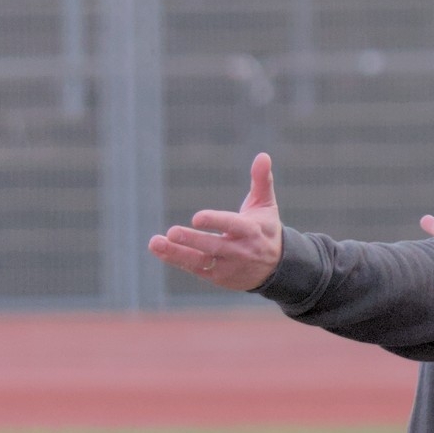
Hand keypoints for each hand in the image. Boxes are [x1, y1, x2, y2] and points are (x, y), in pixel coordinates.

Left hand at [148, 153, 282, 290]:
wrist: (278, 268)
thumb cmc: (266, 229)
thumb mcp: (266, 205)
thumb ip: (261, 180)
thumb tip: (263, 155)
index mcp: (252, 231)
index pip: (233, 226)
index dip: (216, 222)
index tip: (197, 218)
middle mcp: (240, 251)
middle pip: (214, 245)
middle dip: (192, 240)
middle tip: (172, 232)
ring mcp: (229, 266)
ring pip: (200, 261)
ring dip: (176, 253)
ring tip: (155, 242)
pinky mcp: (218, 277)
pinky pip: (195, 268)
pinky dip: (176, 259)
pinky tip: (160, 249)